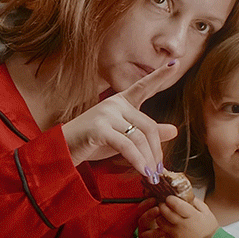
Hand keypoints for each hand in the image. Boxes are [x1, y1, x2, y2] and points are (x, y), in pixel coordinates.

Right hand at [60, 60, 181, 176]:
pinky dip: (137, 161)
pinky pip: (126, 146)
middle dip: (156, 150)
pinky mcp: (99, 129)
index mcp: (120, 102)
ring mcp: (106, 115)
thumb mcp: (123, 137)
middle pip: (148, 126)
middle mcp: (114, 104)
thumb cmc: (92, 142)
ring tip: (151, 174)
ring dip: (147, 159)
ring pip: (139, 137)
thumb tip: (174, 130)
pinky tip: (142, 171)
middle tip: (158, 169)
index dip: (159, 76)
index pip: (143, 87)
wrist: (62, 150)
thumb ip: (147, 133)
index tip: (175, 63)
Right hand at [131, 201, 172, 237]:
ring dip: (154, 232)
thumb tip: (173, 198)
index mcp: (145, 220)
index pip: (141, 210)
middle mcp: (143, 229)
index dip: (145, 204)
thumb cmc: (157, 232)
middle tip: (158, 209)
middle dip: (148, 214)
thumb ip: (161, 211)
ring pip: (146, 236)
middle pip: (141, 220)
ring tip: (164, 230)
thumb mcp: (156, 221)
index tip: (154, 198)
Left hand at [155, 195, 217, 237]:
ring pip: (160, 221)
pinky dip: (164, 227)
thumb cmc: (209, 231)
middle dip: (162, 205)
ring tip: (166, 215)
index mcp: (192, 216)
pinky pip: (163, 231)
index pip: (175, 204)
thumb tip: (185, 194)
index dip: (170, 199)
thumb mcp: (207, 214)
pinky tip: (170, 225)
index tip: (170, 198)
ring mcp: (176, 234)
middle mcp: (182, 225)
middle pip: (164, 211)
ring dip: (160, 216)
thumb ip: (196, 202)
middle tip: (164, 204)